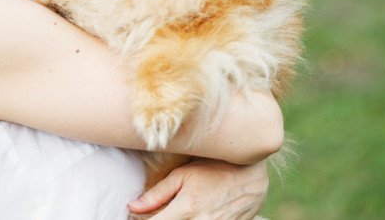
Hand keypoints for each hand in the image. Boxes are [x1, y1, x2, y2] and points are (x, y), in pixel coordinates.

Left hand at [128, 158, 268, 218]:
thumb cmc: (214, 168)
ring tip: (178, 211)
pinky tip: (190, 214)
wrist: (251, 176)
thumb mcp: (184, 175)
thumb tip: (133, 206)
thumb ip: (158, 193)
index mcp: (186, 208)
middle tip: (158, 212)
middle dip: (159, 219)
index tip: (136, 216)